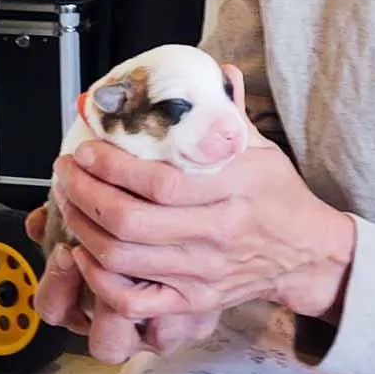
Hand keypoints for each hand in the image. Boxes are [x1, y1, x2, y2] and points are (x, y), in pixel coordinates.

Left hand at [48, 67, 355, 349]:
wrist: (307, 254)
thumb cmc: (279, 196)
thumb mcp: (263, 149)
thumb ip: (231, 115)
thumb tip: (218, 71)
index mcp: (233, 189)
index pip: (160, 183)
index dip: (113, 168)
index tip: (87, 150)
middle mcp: (216, 233)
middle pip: (132, 222)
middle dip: (86, 195)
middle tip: (67, 173)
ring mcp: (202, 273)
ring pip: (125, 259)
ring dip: (85, 229)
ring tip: (70, 203)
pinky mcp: (194, 302)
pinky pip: (135, 300)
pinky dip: (101, 280)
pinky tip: (86, 255)